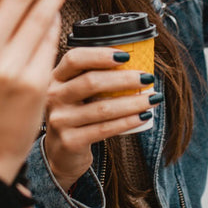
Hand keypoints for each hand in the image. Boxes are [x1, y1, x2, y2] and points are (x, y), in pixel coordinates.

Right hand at [43, 46, 160, 189]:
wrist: (60, 152)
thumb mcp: (76, 92)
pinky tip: (143, 117)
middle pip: (91, 82)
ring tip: (153, 98)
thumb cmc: (77, 114)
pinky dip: (128, 121)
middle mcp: (54, 97)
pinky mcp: (70, 141)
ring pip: (102, 108)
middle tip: (147, 78)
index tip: (126, 56)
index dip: (100, 55)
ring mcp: (60, 120)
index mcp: (56, 77)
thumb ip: (93, 75)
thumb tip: (135, 61)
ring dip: (133, 102)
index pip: (74, 58)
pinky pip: (104, 129)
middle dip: (124, 78)